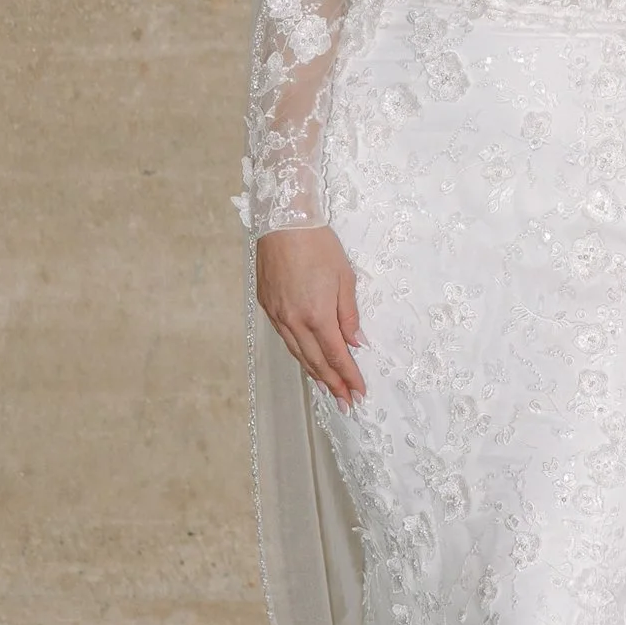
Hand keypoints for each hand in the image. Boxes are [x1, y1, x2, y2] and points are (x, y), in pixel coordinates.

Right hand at [255, 224, 366, 404]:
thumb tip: (356, 343)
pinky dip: (297, 353)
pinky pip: (285, 338)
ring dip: (313, 373)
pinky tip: (305, 359)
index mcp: (317, 315)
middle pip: (315, 361)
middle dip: (332, 384)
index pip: (336, 356)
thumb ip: (349, 315)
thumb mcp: (345, 277)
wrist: (283, 222)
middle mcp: (295, 321)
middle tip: (344, 402)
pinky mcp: (267, 306)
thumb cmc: (318, 245)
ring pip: (297, 353)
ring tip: (327, 389)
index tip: (358, 393)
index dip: (348, 377)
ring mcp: (278, 315)